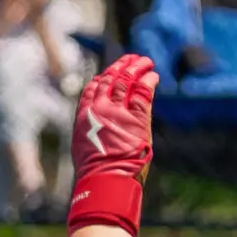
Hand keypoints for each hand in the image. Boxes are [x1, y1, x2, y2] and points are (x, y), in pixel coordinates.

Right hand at [67, 53, 157, 234]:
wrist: (105, 178)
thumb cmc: (94, 172)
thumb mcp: (83, 148)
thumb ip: (90, 132)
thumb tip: (95, 134)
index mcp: (84, 116)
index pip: (93, 89)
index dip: (102, 78)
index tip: (108, 73)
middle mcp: (100, 109)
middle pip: (111, 80)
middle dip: (122, 67)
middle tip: (131, 58)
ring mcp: (118, 111)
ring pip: (127, 81)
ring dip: (137, 68)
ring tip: (144, 61)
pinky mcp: (137, 117)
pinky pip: (144, 92)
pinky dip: (149, 81)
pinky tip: (154, 75)